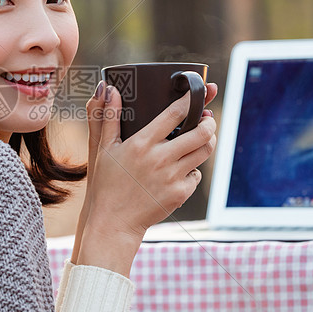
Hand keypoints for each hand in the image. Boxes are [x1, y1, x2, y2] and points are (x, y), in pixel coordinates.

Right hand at [71, 81, 217, 275]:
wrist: (113, 222)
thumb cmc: (106, 183)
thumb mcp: (102, 148)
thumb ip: (107, 116)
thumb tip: (108, 89)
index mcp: (142, 143)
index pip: (176, 113)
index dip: (192, 99)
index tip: (199, 93)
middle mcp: (160, 159)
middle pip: (202, 132)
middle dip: (210, 121)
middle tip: (208, 118)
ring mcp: (172, 178)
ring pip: (205, 152)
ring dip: (208, 142)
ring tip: (201, 138)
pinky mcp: (180, 194)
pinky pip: (196, 175)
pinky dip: (192, 170)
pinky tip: (181, 169)